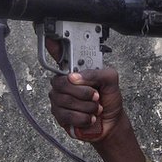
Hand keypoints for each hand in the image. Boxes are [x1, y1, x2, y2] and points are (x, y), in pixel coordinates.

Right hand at [45, 38, 144, 161]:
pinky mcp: (59, 115)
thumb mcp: (111, 80)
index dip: (52, 47)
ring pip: (65, 101)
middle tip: (96, 95)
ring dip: (86, 107)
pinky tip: (89, 117)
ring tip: (95, 108)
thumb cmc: (109, 99)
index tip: (50, 39)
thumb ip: (98, 73)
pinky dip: (82, 118)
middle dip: (83, 92)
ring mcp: (59, 99)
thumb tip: (76, 77)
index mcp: (75, 71)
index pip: (59, 55)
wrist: (111, 122)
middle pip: (62, 83)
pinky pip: (66, 115)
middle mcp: (64, 83)